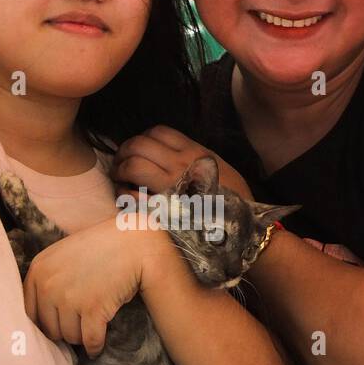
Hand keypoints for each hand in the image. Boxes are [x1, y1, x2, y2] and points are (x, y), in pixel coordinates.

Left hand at [23, 217, 176, 356]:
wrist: (133, 244)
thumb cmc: (99, 250)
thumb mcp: (61, 256)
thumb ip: (46, 281)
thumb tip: (39, 321)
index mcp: (38, 271)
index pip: (29, 313)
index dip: (44, 323)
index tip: (56, 326)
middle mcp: (49, 286)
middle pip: (50, 329)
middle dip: (65, 331)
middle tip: (79, 325)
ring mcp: (70, 298)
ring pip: (70, 337)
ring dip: (81, 337)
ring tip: (90, 326)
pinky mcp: (93, 309)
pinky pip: (90, 341)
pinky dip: (95, 347)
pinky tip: (97, 347)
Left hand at [114, 125, 252, 199]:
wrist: (243, 232)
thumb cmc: (236, 203)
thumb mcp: (222, 169)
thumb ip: (198, 158)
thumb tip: (175, 152)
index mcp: (195, 153)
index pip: (159, 132)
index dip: (142, 138)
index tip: (137, 150)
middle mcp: (182, 165)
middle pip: (139, 145)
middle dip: (124, 152)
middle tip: (120, 165)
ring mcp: (172, 186)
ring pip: (132, 165)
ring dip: (120, 171)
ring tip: (120, 180)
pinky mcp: (164, 209)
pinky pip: (133, 195)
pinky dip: (123, 194)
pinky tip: (124, 199)